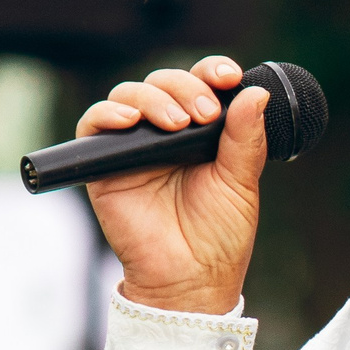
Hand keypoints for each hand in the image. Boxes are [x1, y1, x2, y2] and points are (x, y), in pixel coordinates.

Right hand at [76, 56, 268, 317]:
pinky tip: (131, 122)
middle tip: (204, 114)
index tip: (229, 76)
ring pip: (130, 94)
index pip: (202, 83)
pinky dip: (108, 114)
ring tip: (176, 123)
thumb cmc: (219, 235)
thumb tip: (257, 93)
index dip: (212, 71)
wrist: (192, 278)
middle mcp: (166, 132)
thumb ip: (246, 138)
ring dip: (153, 98)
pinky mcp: (104, 165)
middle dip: (186, 87)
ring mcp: (134, 146)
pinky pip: (93, 124)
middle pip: (165, 81)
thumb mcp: (242, 182)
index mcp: (202, 131)